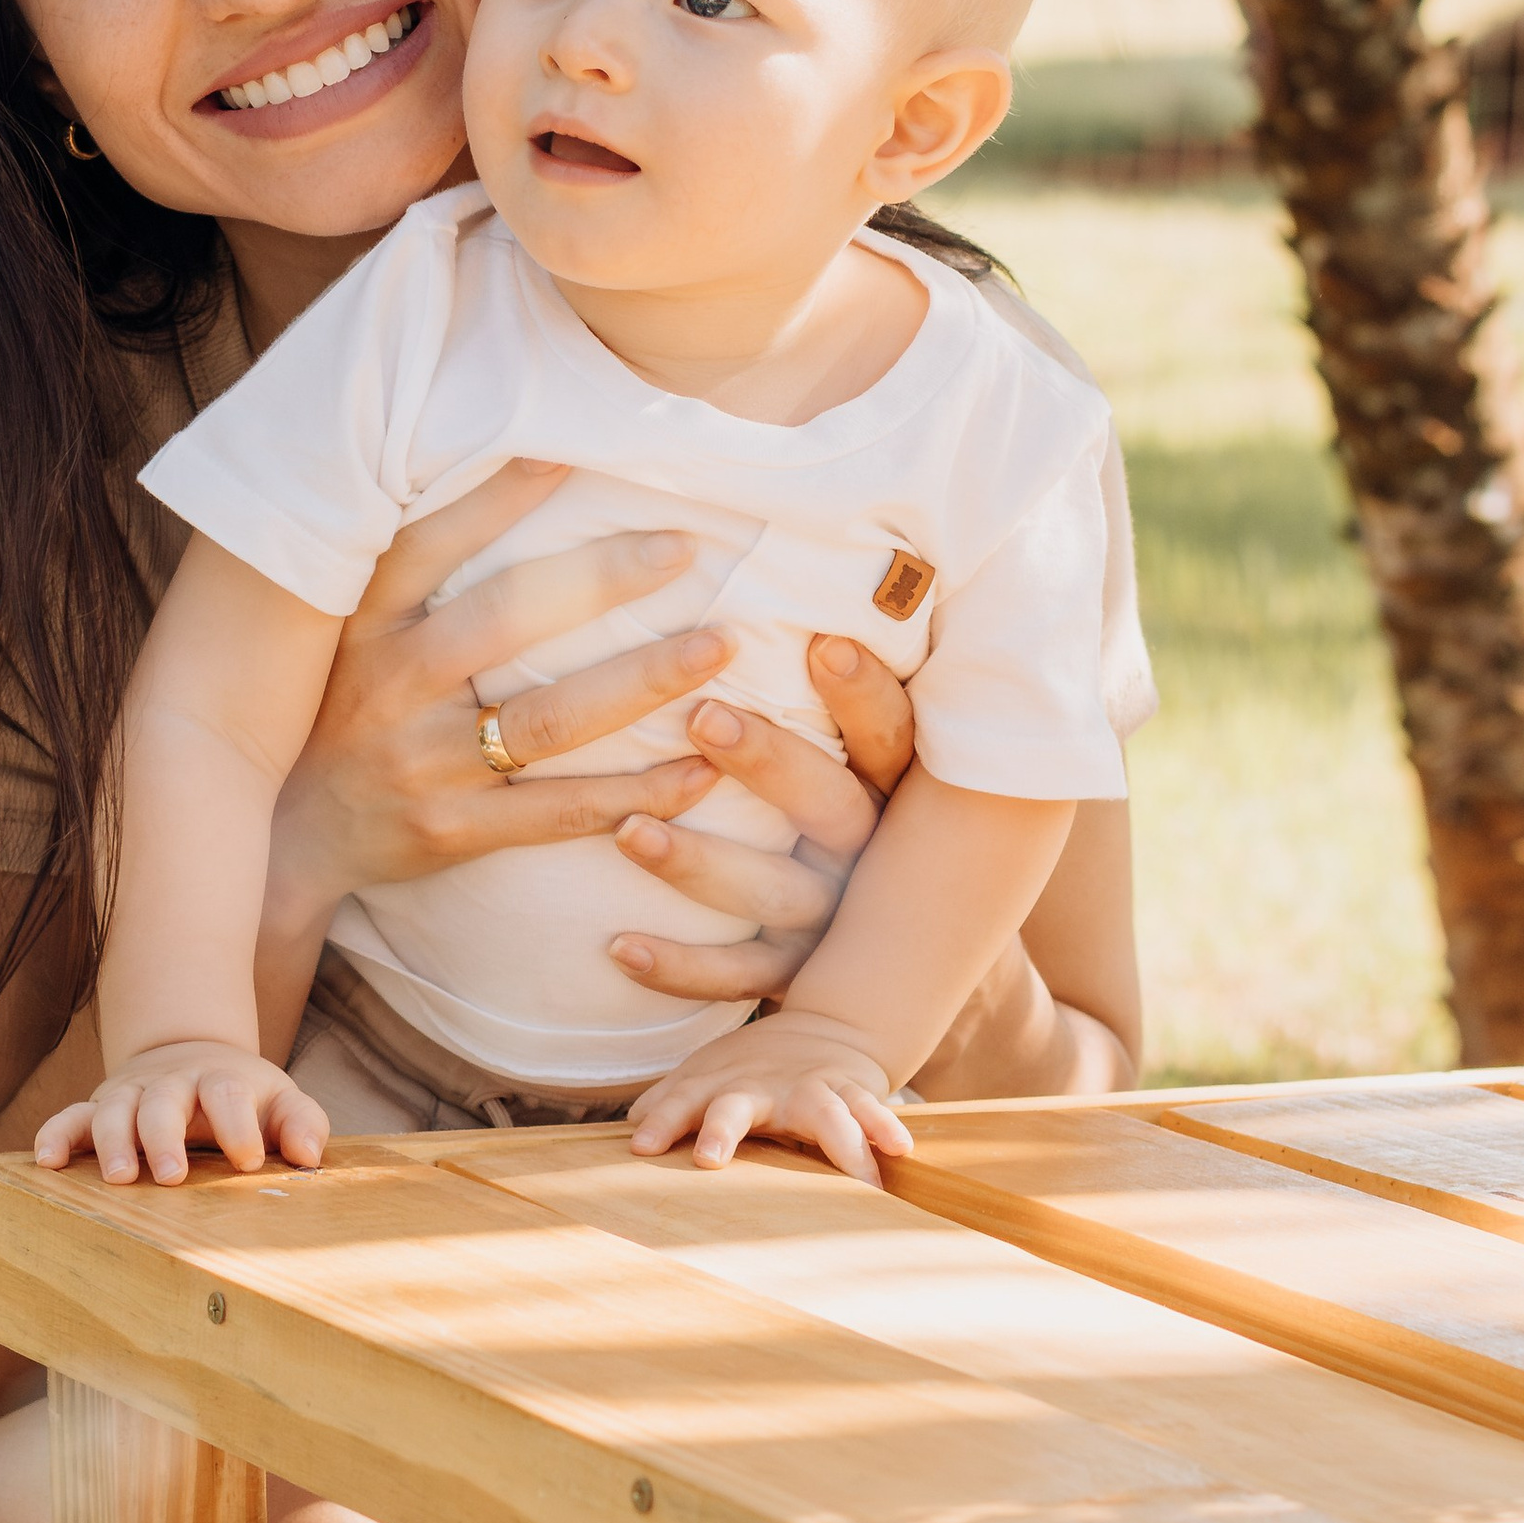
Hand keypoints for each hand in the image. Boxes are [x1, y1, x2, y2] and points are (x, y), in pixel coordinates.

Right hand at [35, 1042, 329, 1187]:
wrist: (192, 1055)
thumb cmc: (244, 1096)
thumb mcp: (281, 1102)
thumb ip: (302, 1123)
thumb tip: (310, 1156)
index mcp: (219, 1079)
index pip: (227, 1092)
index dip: (238, 1124)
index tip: (250, 1161)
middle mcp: (171, 1083)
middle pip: (163, 1100)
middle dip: (165, 1136)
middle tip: (172, 1176)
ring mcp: (131, 1094)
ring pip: (115, 1109)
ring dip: (113, 1141)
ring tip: (119, 1178)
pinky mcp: (99, 1109)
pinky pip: (70, 1117)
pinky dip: (56, 1134)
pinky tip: (47, 1161)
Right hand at [266, 464, 741, 918]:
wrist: (291, 839)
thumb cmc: (340, 710)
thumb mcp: (348, 632)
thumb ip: (409, 570)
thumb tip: (510, 474)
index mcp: (366, 626)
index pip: (431, 544)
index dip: (498, 495)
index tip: (572, 449)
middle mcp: (392, 687)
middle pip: (508, 620)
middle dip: (602, 579)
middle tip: (686, 547)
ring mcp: (424, 764)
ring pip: (550, 720)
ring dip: (643, 681)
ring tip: (718, 647)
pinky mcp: (455, 831)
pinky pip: (561, 812)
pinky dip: (637, 793)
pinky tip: (702, 769)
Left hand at [603, 636, 920, 1005]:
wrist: (908, 965)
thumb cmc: (866, 807)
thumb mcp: (874, 746)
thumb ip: (841, 675)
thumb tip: (795, 541)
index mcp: (892, 785)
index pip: (893, 735)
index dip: (863, 694)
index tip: (821, 641)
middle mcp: (872, 853)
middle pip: (833, 809)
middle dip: (770, 762)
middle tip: (701, 716)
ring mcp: (835, 924)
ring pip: (774, 897)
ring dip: (701, 865)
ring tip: (627, 831)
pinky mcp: (796, 981)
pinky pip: (737, 981)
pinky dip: (677, 968)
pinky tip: (615, 945)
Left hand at [626, 1007, 912, 1182]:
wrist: (824, 1028)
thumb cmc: (749, 1070)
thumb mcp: (705, 1077)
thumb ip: (668, 1103)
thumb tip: (627, 1130)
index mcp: (717, 1086)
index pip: (680, 1101)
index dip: (661, 1120)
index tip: (641, 1146)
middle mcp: (760, 1087)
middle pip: (735, 1106)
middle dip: (722, 1129)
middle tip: (708, 1158)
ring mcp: (809, 1088)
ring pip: (822, 1113)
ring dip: (833, 1142)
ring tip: (844, 1175)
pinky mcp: (852, 1092)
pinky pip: (871, 1111)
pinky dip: (884, 1128)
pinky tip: (898, 1151)